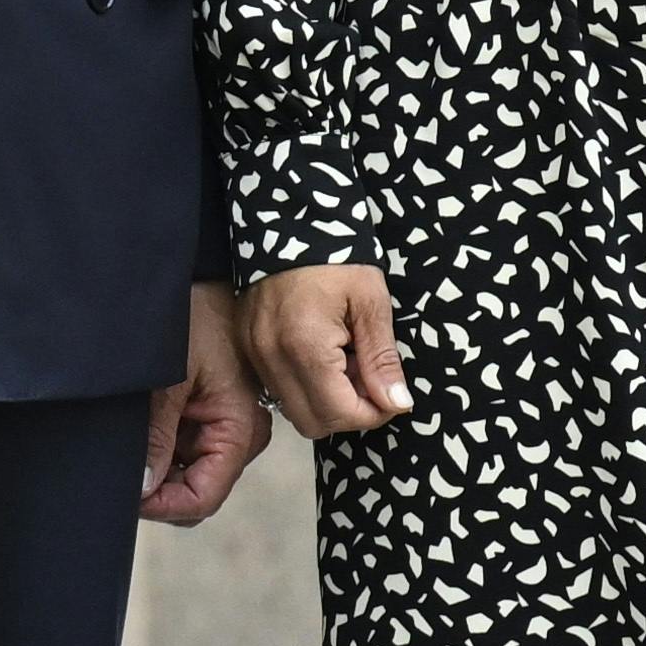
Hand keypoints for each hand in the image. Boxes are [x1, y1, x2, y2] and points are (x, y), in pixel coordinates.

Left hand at [139, 283, 269, 525]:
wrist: (197, 278)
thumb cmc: (189, 318)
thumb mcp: (166, 379)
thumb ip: (156, 437)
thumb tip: (143, 489)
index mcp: (239, 429)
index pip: (202, 498)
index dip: (160, 504)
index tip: (122, 490)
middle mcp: (241, 434)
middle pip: (196, 490)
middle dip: (157, 487)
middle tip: (120, 462)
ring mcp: (228, 425)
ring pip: (187, 473)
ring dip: (156, 465)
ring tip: (129, 434)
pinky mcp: (212, 414)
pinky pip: (185, 449)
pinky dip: (159, 446)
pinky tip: (141, 423)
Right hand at [245, 260, 411, 437]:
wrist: (289, 222)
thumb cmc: (336, 257)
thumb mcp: (372, 303)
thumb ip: (382, 358)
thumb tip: (398, 403)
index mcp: (305, 347)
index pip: (339, 414)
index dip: (373, 414)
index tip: (392, 396)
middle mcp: (272, 359)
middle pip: (313, 423)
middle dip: (349, 412)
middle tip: (371, 378)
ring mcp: (254, 355)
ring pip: (294, 410)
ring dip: (327, 400)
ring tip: (348, 362)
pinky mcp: (248, 350)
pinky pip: (279, 389)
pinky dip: (307, 386)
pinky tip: (326, 356)